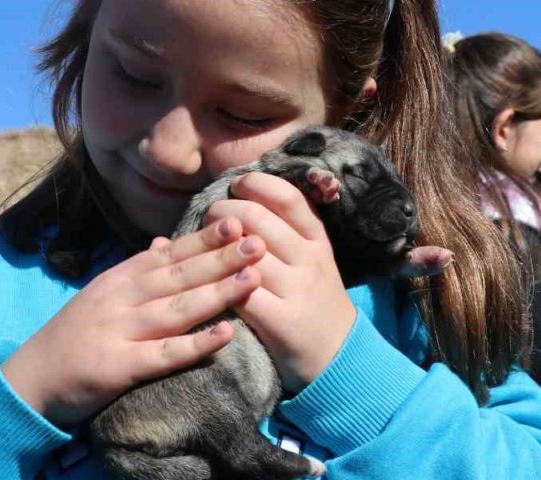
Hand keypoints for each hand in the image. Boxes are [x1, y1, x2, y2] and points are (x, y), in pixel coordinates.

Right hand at [1, 218, 264, 426]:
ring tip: (254, 277)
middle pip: (178, 275)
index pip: (169, 254)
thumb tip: (166, 242)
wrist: (30, 381)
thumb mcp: (102, 294)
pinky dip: (195, 344)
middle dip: (221, 257)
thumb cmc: (73, 337)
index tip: (239, 220)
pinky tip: (225, 335)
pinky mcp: (118, 367)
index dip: (204, 238)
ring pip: (176, 309)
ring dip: (217, 292)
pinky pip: (163, 355)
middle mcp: (120, 299)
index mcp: (119, 279)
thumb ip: (136, 269)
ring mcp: (119, 331)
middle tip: (260, 240)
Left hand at [203, 172, 356, 392]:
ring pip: (245, 254)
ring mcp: (297, 290)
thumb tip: (245, 194)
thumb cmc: (315, 300)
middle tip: (210, 215)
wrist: (339, 356)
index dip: (256, 184)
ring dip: (214, 246)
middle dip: (224, 211)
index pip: (287, 197)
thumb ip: (288, 228)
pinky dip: (217, 284)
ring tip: (201, 245)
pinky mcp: (282, 322)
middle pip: (258, 219)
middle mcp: (309, 260)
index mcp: (317, 239)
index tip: (236, 185)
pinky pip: (240, 293)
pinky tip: (203, 281)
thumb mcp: (313, 258)